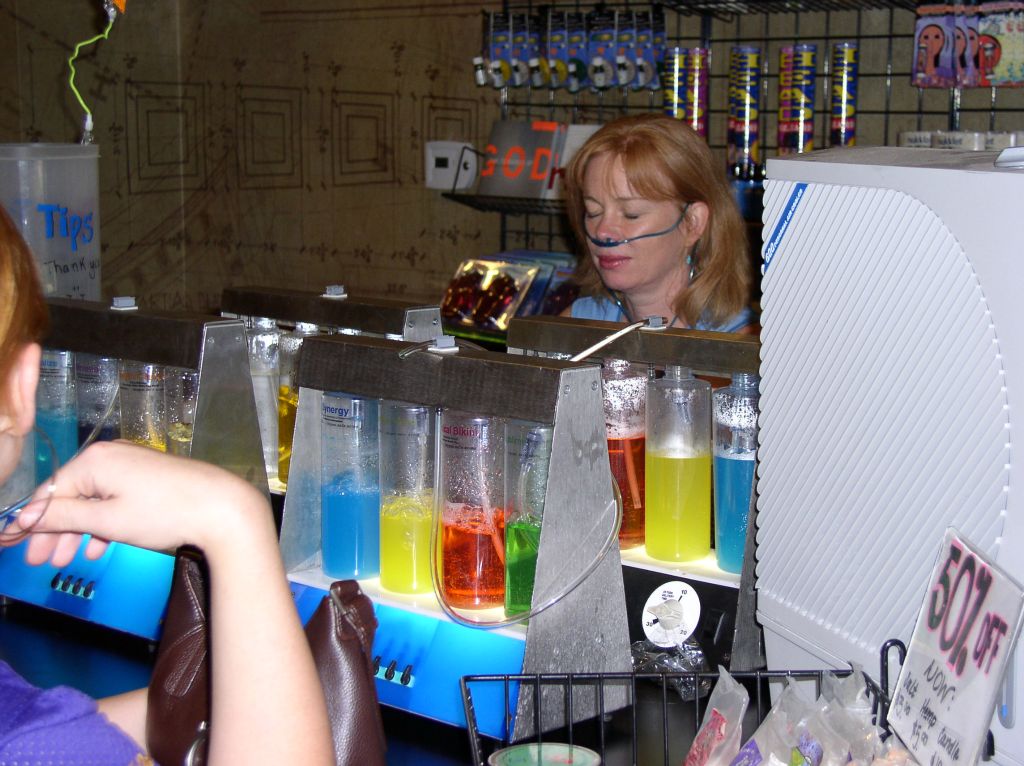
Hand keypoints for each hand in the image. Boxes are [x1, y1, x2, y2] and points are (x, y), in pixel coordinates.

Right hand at [9, 440, 270, 567]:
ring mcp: (131, 465)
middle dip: (54, 530)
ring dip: (78, 531)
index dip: (31, 521)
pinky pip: (114, 499)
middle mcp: (110, 456)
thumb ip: (64, 518)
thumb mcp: (107, 520)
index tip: (15, 545)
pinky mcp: (148, 477)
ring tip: (65, 560)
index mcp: (94, 461)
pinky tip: (97, 547)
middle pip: (70, 496)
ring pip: (93, 500)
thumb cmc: (165, 512)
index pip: (49, 491)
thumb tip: (25, 518)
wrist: (223, 508)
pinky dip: (103, 523)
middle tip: (39, 562)